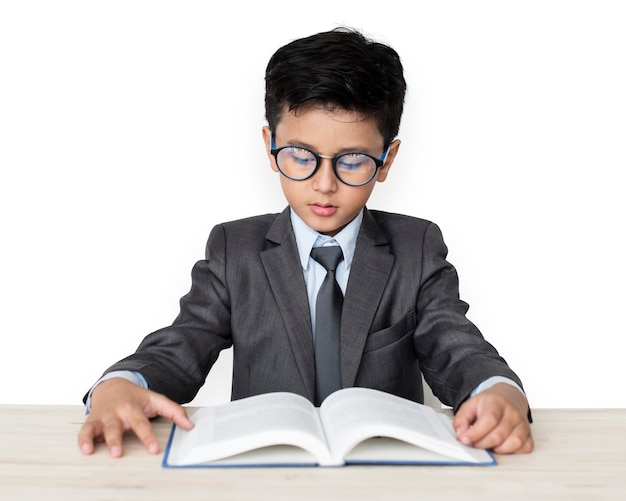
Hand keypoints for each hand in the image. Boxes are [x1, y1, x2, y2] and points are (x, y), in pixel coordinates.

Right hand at [77, 378, 193, 457]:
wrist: (113, 385)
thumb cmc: (135, 397)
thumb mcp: (156, 400)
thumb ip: (174, 411)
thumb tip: (189, 425)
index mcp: (133, 408)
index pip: (141, 423)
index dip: (147, 437)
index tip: (153, 449)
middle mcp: (117, 413)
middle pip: (116, 427)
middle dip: (116, 440)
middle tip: (118, 453)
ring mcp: (104, 417)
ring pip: (98, 429)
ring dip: (96, 440)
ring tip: (93, 451)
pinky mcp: (92, 421)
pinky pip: (85, 431)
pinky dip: (83, 440)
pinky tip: (85, 449)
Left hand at [453, 383, 533, 453]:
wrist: (508, 397)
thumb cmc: (489, 403)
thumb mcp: (471, 404)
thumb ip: (461, 419)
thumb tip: (461, 435)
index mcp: (497, 402)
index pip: (489, 420)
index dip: (476, 433)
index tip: (464, 440)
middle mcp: (513, 413)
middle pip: (499, 435)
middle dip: (482, 444)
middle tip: (473, 443)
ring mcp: (523, 424)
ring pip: (512, 444)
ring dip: (496, 449)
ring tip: (487, 444)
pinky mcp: (529, 435)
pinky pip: (523, 449)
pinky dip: (511, 452)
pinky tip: (501, 446)